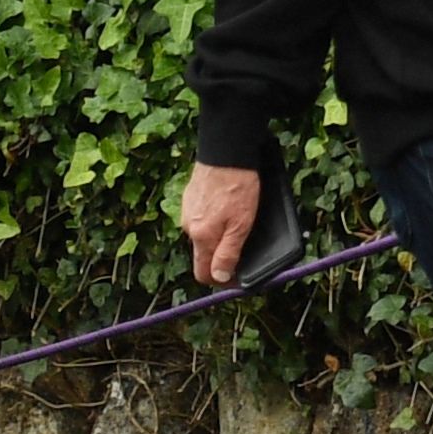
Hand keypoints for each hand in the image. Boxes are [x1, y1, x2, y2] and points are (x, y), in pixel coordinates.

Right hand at [179, 161, 260, 286]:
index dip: (221, 280)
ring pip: (203, 235)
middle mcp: (189, 227)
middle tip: (244, 247)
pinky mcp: (191, 197)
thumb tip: (220, 278)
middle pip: (204, 254)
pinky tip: (228, 207)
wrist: (225, 153)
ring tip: (239, 222)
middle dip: (222, 257)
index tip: (238, 277)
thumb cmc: (237, 187)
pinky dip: (214, 218)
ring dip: (219, 236)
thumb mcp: (241, 225)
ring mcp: (188, 211)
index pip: (203, 273)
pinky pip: (202, 217)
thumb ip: (228, 253)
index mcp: (201, 237)